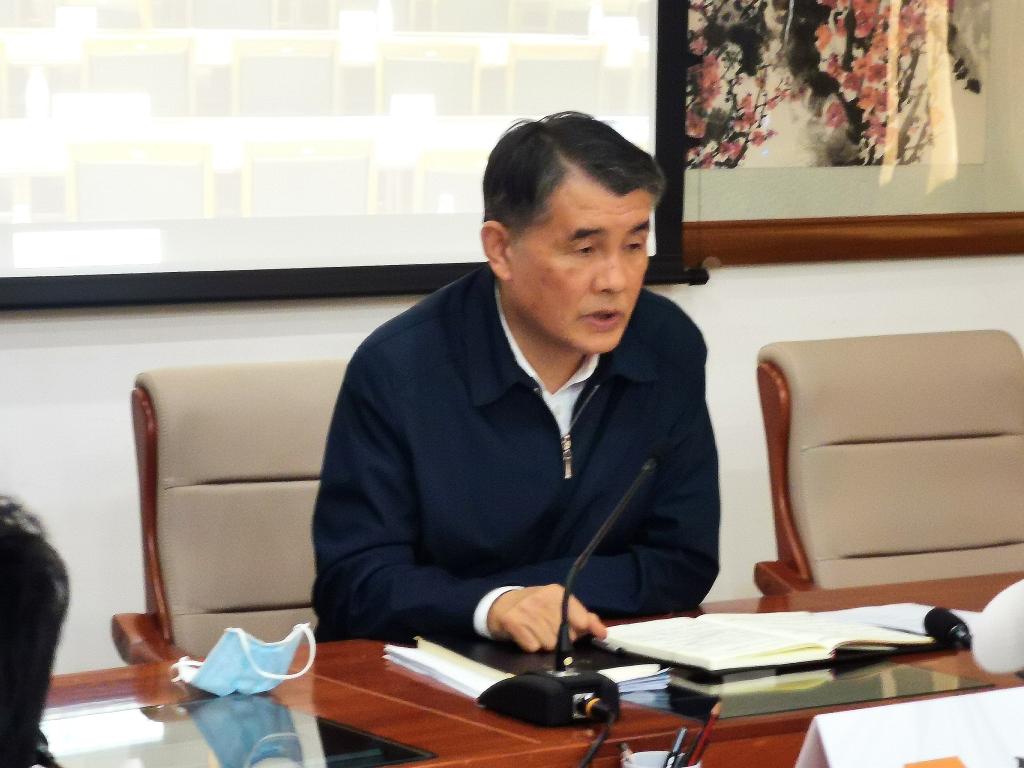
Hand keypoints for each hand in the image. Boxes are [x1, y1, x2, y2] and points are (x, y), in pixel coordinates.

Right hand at [486, 584, 606, 651]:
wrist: (501, 604)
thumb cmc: (536, 607)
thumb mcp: (559, 606)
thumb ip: (584, 618)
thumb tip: (602, 632)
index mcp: (557, 593)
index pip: (581, 619)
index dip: (581, 630)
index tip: (585, 633)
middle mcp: (542, 599)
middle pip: (565, 636)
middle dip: (559, 638)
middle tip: (548, 630)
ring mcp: (527, 610)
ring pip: (549, 644)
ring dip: (543, 643)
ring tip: (536, 633)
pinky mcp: (513, 622)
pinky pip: (532, 647)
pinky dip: (530, 646)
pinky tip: (526, 636)